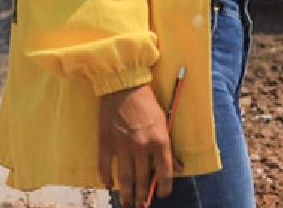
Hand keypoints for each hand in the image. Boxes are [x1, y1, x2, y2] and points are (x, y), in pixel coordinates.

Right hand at [98, 84, 177, 207]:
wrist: (124, 86)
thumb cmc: (147, 102)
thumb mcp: (163, 122)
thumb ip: (168, 146)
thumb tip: (178, 166)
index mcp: (159, 139)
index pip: (164, 170)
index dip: (164, 186)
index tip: (163, 194)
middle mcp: (141, 146)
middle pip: (142, 178)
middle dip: (143, 194)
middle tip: (141, 205)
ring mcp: (122, 146)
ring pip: (124, 177)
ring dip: (126, 193)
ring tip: (127, 203)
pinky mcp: (106, 143)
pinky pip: (104, 167)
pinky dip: (106, 178)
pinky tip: (109, 185)